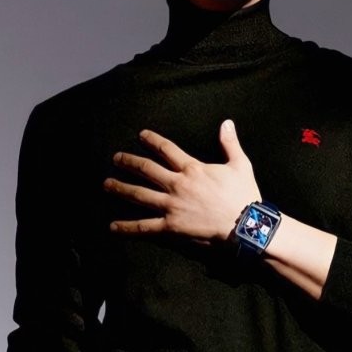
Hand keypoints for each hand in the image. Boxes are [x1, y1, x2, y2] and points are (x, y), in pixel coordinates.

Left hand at [104, 119, 260, 241]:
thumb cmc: (244, 195)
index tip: (141, 135)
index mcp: (192, 169)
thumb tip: (227, 123)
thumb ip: (230, 143)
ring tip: (107, 184)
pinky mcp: (171, 226)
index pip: (167, 150)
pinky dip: (127, 227)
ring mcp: (171, 206)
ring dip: (121, 188)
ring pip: (139, 195)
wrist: (245, 225)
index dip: (152, 141)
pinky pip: (145, 226)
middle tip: (116, 158)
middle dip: (129, 162)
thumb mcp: (240, 165)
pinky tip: (112, 226)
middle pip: (147, 169)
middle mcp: (177, 184)